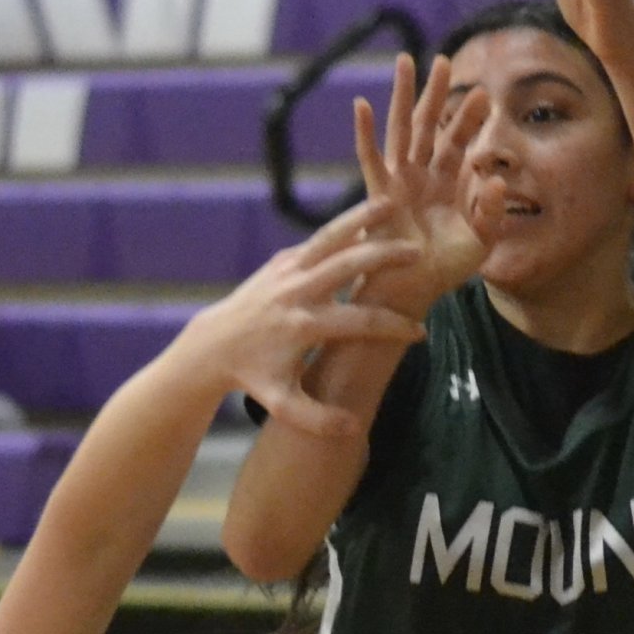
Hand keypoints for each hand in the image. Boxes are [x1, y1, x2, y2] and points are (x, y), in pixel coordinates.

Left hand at [178, 200, 421, 438]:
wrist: (213, 346)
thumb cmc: (253, 377)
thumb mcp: (281, 403)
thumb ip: (316, 420)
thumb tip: (355, 429)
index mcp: (302, 326)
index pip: (358, 323)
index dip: (392, 328)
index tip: (419, 333)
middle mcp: (295, 292)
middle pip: (347, 265)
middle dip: (385, 257)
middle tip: (420, 254)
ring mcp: (286, 271)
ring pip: (329, 239)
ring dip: (362, 219)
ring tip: (393, 204)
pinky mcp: (281, 260)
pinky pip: (318, 240)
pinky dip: (344, 228)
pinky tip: (369, 217)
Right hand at [351, 50, 492, 316]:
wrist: (413, 294)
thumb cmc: (444, 271)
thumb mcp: (481, 241)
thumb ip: (492, 212)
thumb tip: (498, 180)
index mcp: (447, 184)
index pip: (459, 142)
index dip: (470, 118)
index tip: (483, 93)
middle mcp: (422, 177)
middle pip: (430, 126)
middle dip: (437, 94)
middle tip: (444, 61)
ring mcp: (399, 183)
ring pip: (402, 131)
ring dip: (403, 97)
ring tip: (405, 62)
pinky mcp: (380, 196)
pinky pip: (371, 160)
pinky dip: (364, 133)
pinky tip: (362, 106)